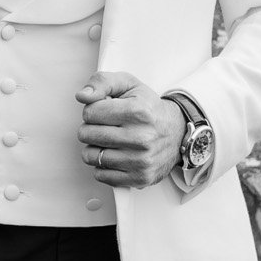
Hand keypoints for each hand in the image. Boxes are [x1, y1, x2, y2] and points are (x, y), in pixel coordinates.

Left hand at [76, 71, 183, 189]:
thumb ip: (102, 82)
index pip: (89, 112)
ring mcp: (141, 160)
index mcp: (138, 112)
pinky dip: (103, 166)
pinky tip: (116, 156)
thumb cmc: (148, 108)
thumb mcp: (128, 84)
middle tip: (106, 126)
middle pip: (86, 134)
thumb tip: (82, 96)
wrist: (178, 132)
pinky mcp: (140, 177)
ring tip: (110, 141)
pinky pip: (100, 175)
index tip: (105, 111)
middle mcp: (141, 138)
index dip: (93, 110)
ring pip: (90, 156)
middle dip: (90, 128)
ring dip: (94, 148)